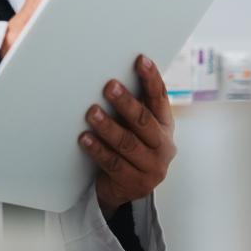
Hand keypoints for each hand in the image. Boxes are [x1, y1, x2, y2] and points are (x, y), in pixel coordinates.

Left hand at [78, 54, 176, 218]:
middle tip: (109, 86)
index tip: (141, 60)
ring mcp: (151, 167)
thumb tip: (109, 75)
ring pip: (127, 143)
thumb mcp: (138, 127)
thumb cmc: (132, 146)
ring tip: (92, 112)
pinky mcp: (133, 183)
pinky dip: (98, 149)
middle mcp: (163, 146)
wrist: (129, 189)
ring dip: (108, 126)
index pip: (160, 98)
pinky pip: (113, 163)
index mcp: (165, 125)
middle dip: (126, 102)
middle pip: (143, 121)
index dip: (151, 78)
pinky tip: (85, 138)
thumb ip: (134, 105)